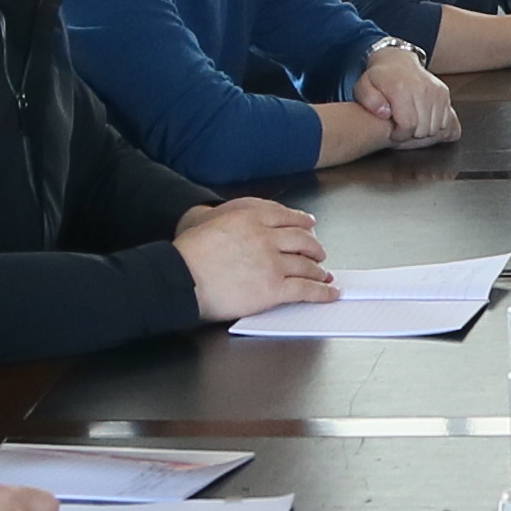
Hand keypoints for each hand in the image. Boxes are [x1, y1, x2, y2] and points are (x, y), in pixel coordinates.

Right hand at [174, 200, 333, 320]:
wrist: (180, 278)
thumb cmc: (188, 255)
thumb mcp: (213, 223)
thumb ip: (236, 224)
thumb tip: (247, 233)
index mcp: (250, 218)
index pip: (286, 217)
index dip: (302, 222)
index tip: (309, 225)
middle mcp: (266, 237)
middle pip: (301, 239)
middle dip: (314, 247)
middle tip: (320, 253)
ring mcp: (272, 263)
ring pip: (306, 265)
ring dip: (319, 271)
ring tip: (324, 275)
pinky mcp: (273, 288)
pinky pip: (305, 290)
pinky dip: (321, 292)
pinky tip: (329, 293)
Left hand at [363, 45, 459, 143]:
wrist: (397, 61)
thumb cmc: (379, 79)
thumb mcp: (363, 87)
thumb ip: (369, 101)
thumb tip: (385, 113)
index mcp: (401, 89)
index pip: (408, 125)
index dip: (401, 136)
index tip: (394, 134)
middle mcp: (421, 88)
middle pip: (423, 128)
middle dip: (411, 135)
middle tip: (401, 128)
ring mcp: (435, 90)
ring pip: (435, 126)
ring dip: (423, 130)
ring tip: (411, 123)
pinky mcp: (444, 92)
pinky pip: (444, 120)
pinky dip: (434, 124)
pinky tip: (421, 119)